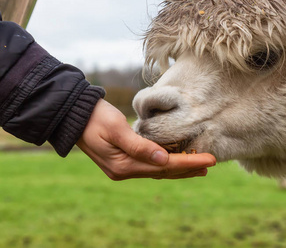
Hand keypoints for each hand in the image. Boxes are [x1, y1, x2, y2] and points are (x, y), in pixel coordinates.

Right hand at [76, 99, 215, 179]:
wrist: (73, 114)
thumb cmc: (95, 117)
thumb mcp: (116, 128)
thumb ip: (139, 145)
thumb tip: (164, 159)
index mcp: (123, 165)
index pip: (164, 166)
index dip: (189, 163)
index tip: (210, 160)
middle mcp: (124, 170)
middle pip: (163, 172)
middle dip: (188, 168)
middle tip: (211, 163)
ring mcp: (123, 167)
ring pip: (158, 170)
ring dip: (179, 168)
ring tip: (200, 166)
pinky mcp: (123, 160)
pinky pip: (150, 165)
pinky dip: (166, 163)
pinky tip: (177, 160)